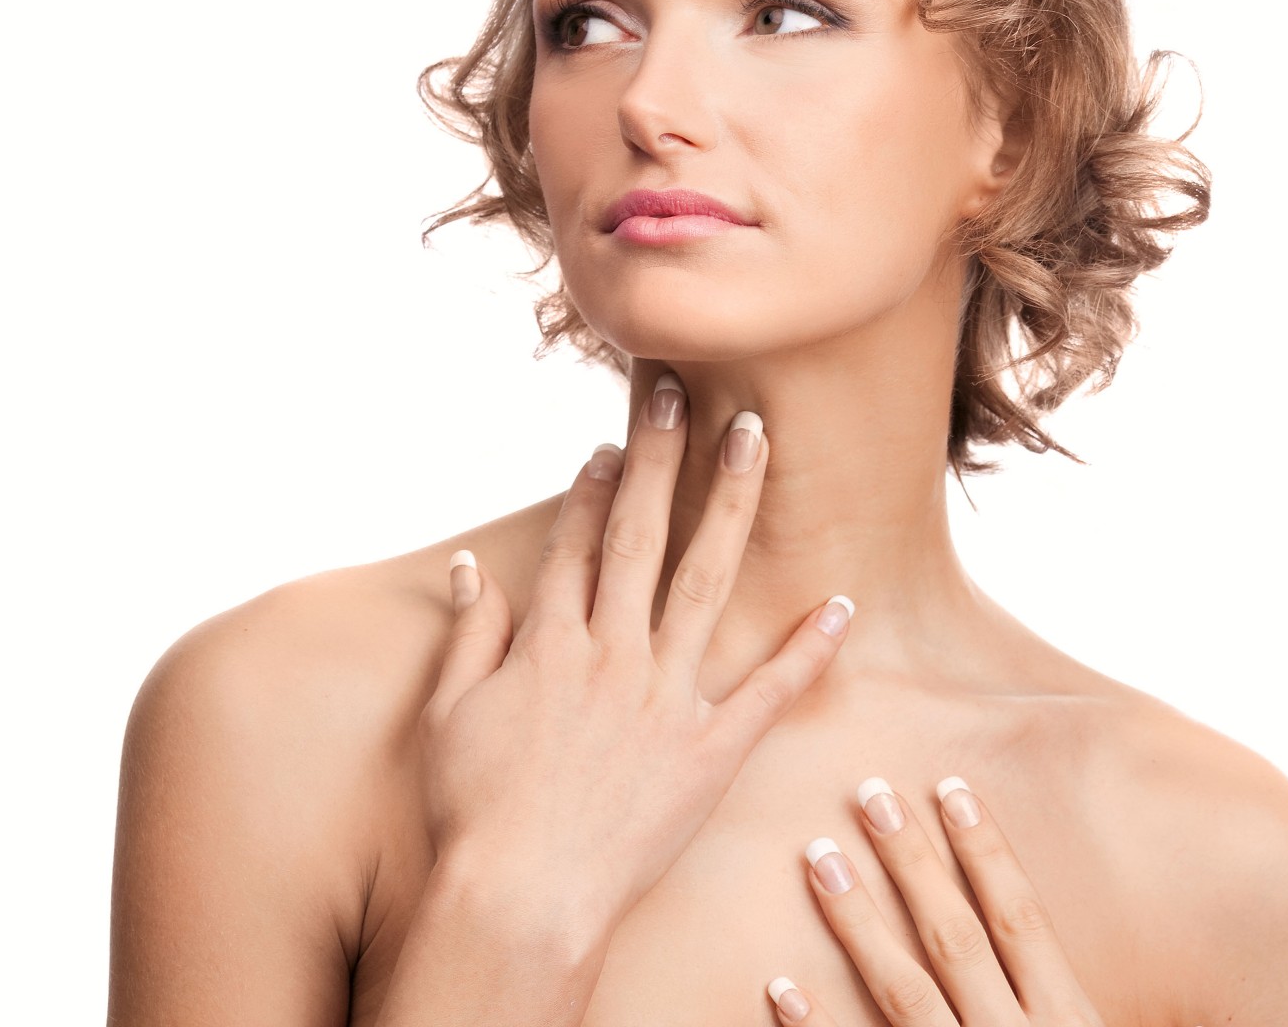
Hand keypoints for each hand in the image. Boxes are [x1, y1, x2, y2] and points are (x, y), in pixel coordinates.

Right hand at [421, 373, 855, 940]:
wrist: (521, 896)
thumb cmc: (473, 812)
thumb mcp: (449, 712)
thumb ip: (468, 632)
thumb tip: (468, 566)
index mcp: (549, 643)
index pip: (576, 542)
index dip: (592, 485)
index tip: (611, 441)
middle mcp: (611, 654)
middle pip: (639, 535)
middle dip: (659, 456)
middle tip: (679, 392)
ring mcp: (666, 699)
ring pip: (705, 582)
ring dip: (729, 505)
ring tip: (753, 440)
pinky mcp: (710, 753)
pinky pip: (768, 691)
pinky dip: (806, 648)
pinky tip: (838, 601)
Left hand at [764, 776, 1106, 1025]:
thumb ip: (1053, 1002)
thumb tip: (1018, 931)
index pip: (1023, 922)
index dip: (989, 852)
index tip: (951, 787)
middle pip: (958, 939)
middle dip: (912, 861)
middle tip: (868, 791)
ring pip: (905, 993)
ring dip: (858, 920)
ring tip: (818, 854)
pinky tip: (779, 984)